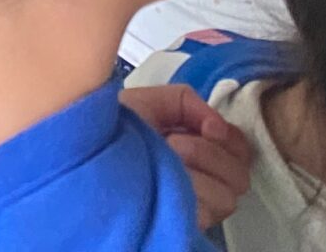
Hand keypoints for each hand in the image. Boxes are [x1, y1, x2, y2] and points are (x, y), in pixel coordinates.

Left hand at [121, 84, 253, 228]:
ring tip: (167, 158)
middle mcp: (200, 180)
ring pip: (228, 195)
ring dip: (197, 168)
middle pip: (241, 174)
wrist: (84, 151)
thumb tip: (217, 126)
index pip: (240, 150)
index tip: (208, 128)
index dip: (229, 137)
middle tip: (175, 142)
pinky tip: (167, 182)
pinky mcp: (186, 224)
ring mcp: (194, 205)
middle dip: (210, 151)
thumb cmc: (114, 129)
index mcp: (196, 148)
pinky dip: (192, 191)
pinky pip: (209, 211)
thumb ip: (186, 100)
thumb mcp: (149, 101)